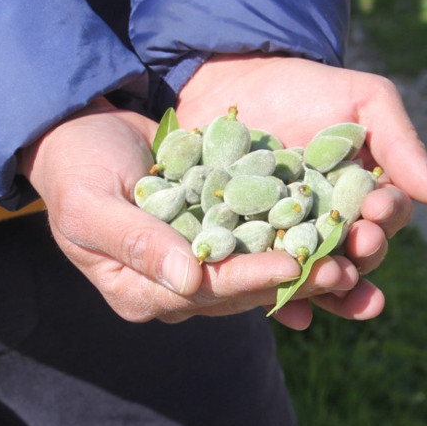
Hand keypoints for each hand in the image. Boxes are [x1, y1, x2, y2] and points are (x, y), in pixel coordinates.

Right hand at [18, 97, 359, 327]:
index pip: (205, 294)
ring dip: (305, 263)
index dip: (250, 280)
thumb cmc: (73, 168)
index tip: (293, 266)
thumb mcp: (90, 204)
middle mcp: (172, 290)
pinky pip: (260, 239)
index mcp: (137, 293)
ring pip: (259, 270)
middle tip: (345, 269)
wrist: (76, 132)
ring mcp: (196, 265)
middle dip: (294, 279)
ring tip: (354, 255)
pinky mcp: (216, 234)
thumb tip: (188, 282)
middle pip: (242, 291)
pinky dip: (294, 233)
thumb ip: (136, 242)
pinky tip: (334, 226)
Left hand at [177, 54, 426, 326]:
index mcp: (366, 196)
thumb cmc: (306, 88)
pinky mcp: (252, 253)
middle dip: (364, 253)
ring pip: (322, 277)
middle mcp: (334, 227)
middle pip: (358, 255)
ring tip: (335, 286)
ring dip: (334, 289)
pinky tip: (296, 314)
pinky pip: (272, 285)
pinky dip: (286, 302)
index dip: (387, 216)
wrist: (232, 81)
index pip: (387, 218)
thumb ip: (402, 144)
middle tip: (359, 243)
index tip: (378, 207)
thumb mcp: (365, 102)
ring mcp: (293, 242)